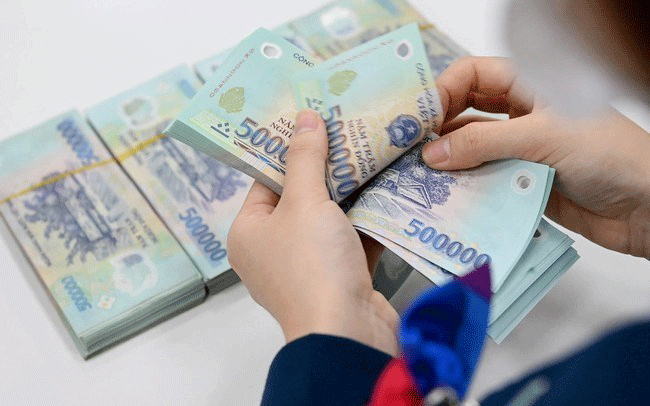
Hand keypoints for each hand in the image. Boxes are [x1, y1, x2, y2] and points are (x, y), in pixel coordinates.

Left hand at [227, 110, 397, 354]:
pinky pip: (350, 239)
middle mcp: (272, 250)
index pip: (266, 181)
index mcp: (249, 233)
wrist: (348, 331)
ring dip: (350, 191)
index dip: (288, 150)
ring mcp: (306, 266)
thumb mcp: (305, 202)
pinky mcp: (338, 278)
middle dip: (325, 168)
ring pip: (328, 218)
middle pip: (299, 198)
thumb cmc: (312, 263)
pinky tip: (388, 188)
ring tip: (371, 150)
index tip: (313, 121)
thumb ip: (305, 159)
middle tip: (347, 129)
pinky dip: (366, 218)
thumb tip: (304, 117)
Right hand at [423, 56, 649, 258]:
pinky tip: (445, 195)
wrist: (648, 208)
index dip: (444, 90)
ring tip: (419, 175)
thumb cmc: (610, 156)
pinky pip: (483, 180)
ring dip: (448, 160)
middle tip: (410, 147)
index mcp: (530, 86)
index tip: (419, 118)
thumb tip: (433, 153)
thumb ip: (484, 144)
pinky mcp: (520, 182)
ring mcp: (520, 149)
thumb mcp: (543, 138)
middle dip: (438, 126)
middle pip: (466, 111)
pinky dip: (464, 186)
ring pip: (471, 148)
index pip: (474, 75)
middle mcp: (521, 114)